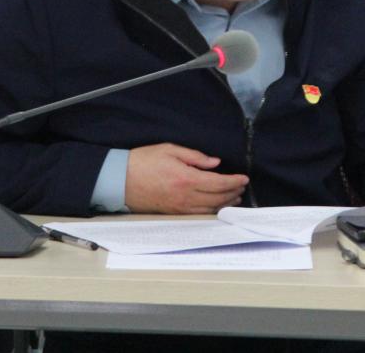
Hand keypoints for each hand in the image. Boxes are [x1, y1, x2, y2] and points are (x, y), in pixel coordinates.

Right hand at [124, 143, 248, 213]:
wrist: (121, 180)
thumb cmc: (143, 161)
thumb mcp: (170, 149)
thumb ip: (195, 156)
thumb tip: (215, 163)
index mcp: (186, 178)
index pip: (218, 183)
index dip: (234, 181)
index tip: (244, 178)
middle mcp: (185, 196)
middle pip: (217, 198)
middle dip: (233, 193)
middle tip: (241, 187)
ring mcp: (179, 207)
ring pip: (210, 209)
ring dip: (225, 203)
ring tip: (234, 197)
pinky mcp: (173, 213)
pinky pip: (198, 215)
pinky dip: (211, 211)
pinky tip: (216, 206)